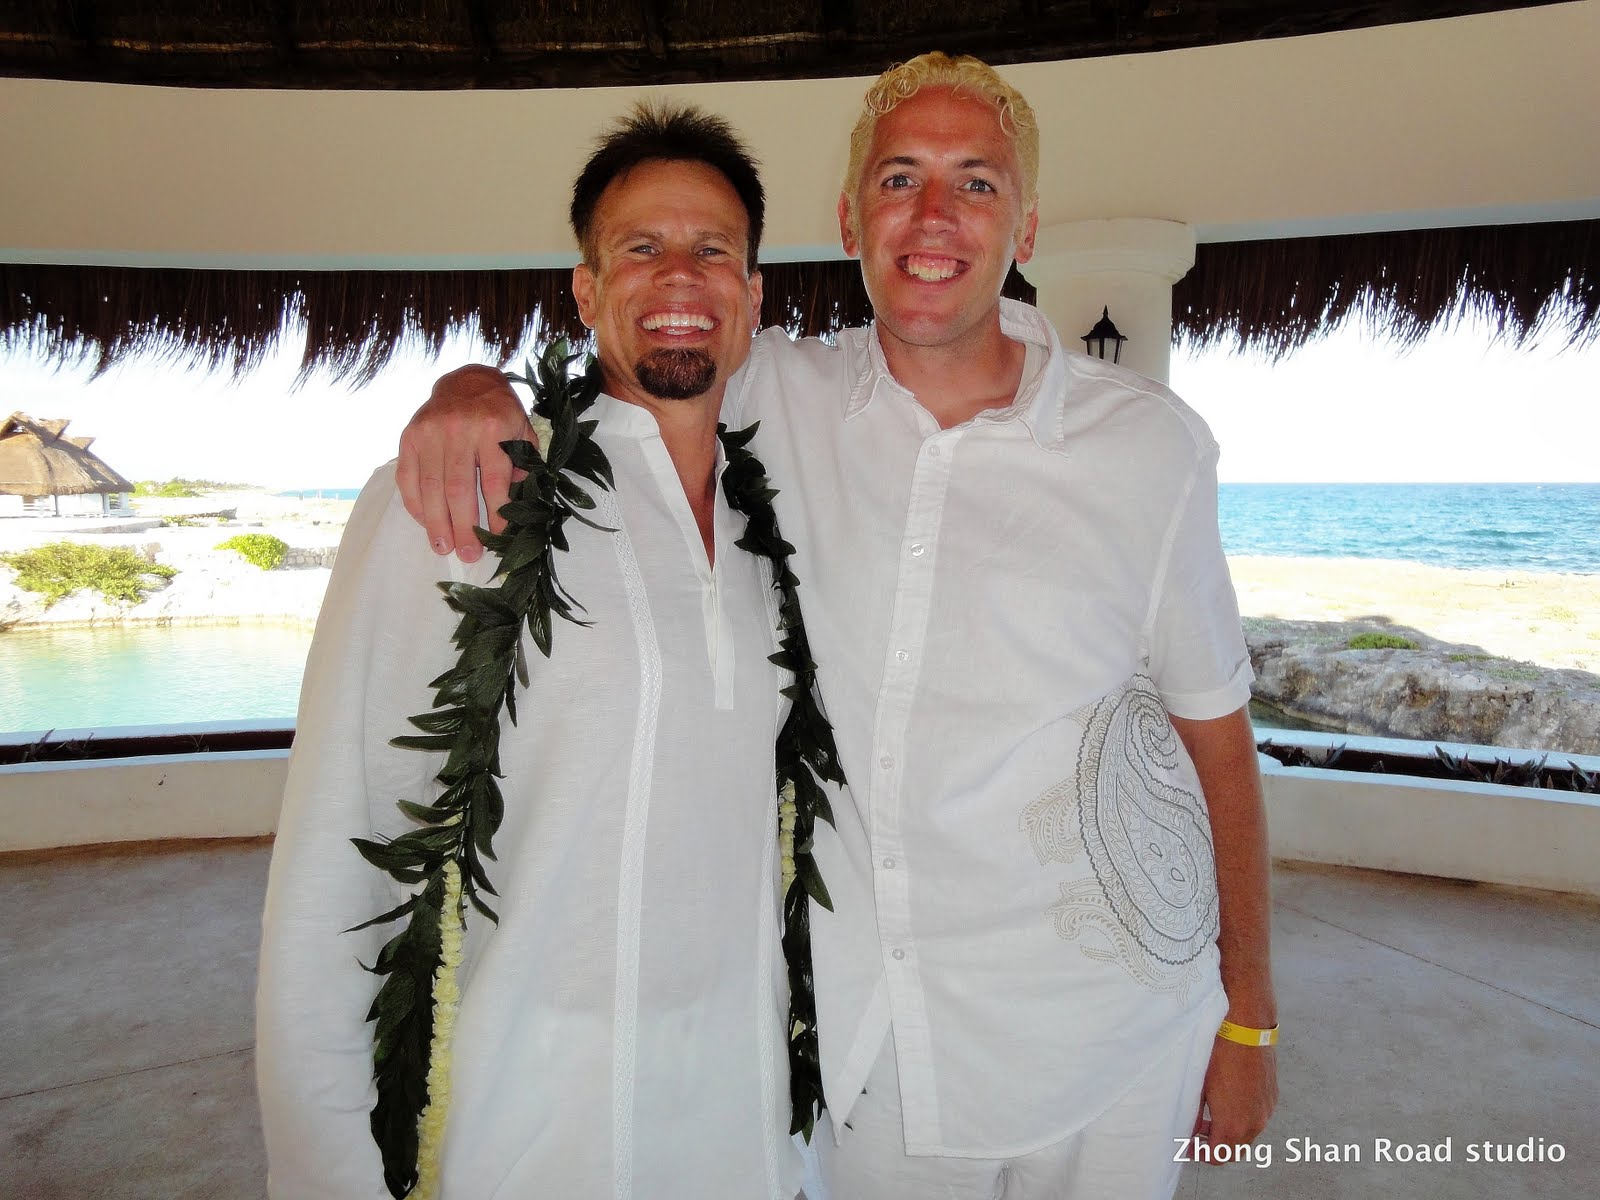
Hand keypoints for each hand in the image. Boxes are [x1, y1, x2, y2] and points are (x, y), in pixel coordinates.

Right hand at [396, 365, 532, 561]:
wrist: (467, 381)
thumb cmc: (500, 414)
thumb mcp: (522, 434)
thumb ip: (523, 467)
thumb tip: (519, 507)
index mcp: (493, 429)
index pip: (493, 481)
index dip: (495, 514)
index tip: (496, 538)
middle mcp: (459, 429)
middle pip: (458, 489)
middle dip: (462, 527)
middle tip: (468, 555)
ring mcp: (430, 432)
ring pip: (430, 487)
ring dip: (436, 523)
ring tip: (443, 548)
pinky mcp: (410, 436)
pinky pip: (408, 477)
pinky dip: (415, 504)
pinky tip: (425, 523)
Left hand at [1192, 1039, 1276, 1150]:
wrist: (1247, 1029)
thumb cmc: (1219, 1054)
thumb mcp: (1199, 1086)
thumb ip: (1195, 1114)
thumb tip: (1190, 1130)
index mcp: (1234, 1124)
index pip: (1217, 1155)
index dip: (1200, 1154)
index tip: (1187, 1146)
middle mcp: (1255, 1123)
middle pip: (1234, 1151)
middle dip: (1214, 1147)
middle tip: (1197, 1135)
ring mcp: (1266, 1111)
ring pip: (1247, 1136)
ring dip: (1229, 1134)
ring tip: (1210, 1119)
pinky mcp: (1272, 1098)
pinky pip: (1257, 1119)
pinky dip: (1242, 1120)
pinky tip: (1228, 1104)